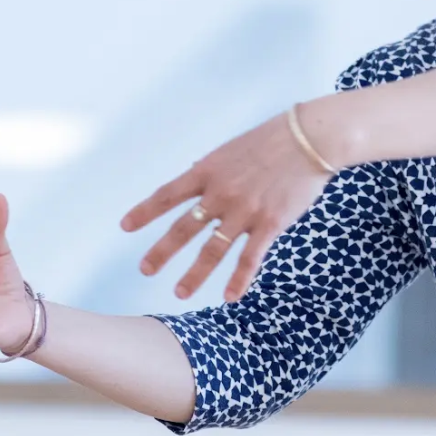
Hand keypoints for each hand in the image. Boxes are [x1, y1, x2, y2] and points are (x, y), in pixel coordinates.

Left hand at [120, 105, 334, 302]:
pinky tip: (230, 296)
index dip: (145, 212)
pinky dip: (238, 279)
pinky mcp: (270, 223)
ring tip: (180, 293)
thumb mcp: (233, 149)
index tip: (125, 227)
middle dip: (162, 252)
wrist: (311, 138)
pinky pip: (250, 258)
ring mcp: (245, 210)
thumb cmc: (274, 139)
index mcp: (208, 170)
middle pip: (183, 228)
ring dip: (194, 274)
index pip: (167, 195)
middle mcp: (221, 193)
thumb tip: (194, 179)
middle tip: (145, 270)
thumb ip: (213, 169)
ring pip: (213, 250)